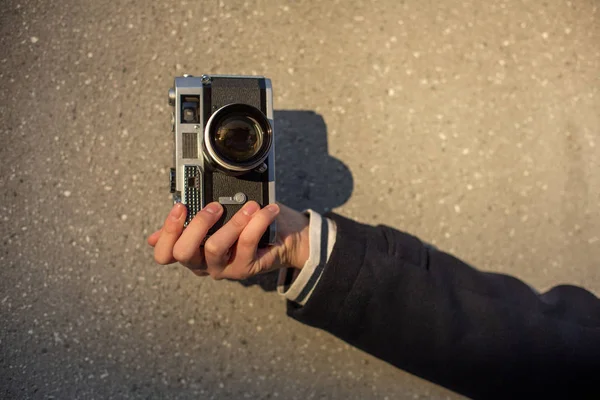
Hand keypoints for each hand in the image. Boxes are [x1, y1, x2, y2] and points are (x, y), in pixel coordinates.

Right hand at [147, 201, 309, 279]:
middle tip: (215, 205)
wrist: (285, 237)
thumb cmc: (247, 223)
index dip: (167, 232)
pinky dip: (257, 222)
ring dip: (232, 222)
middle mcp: (202, 264)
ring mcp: (222, 269)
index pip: (164, 254)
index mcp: (191, 250)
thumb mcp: (219, 217)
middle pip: (183, 253)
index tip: (181, 206)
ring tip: (250, 206)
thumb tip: (167, 218)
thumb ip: (195, 217)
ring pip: (214, 248)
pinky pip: (246, 244)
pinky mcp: (244, 269)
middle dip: (197, 224)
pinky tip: (267, 211)